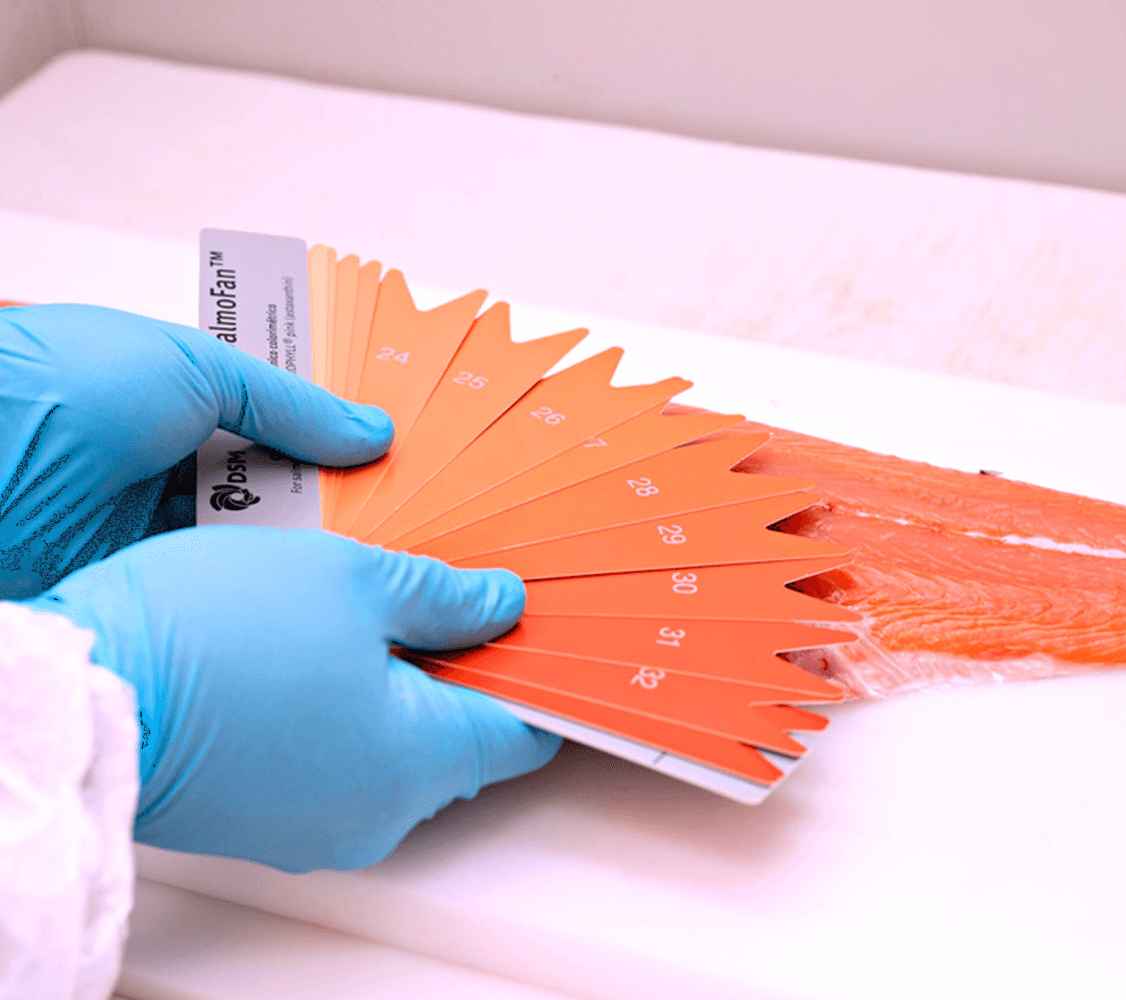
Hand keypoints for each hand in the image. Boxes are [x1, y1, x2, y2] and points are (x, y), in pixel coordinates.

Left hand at [0, 304, 393, 598]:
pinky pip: (213, 577)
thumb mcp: (192, 366)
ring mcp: (147, 518)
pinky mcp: (135, 574)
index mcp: (172, 390)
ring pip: (249, 530)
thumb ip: (288, 402)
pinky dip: (256, 579)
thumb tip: (372, 430)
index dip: (331, 430)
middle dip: (330, 488)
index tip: (395, 451)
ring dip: (299, 536)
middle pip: (271, 475)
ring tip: (374, 544)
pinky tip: (311, 581)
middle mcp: (164, 454)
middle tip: (402, 506)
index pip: (274, 413)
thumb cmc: (56, 385)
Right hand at [24, 525, 559, 871]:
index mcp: (418, 764)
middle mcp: (376, 813)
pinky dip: (340, 704)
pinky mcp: (263, 813)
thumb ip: (442, 597)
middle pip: (457, 735)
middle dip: (461, 660)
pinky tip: (315, 644)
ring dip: (393, 676)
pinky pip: (333, 756)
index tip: (542, 624)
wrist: (78, 694)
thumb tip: (501, 605)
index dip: (538, 670)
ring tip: (371, 601)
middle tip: (449, 586)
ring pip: (391, 743)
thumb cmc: (213, 635)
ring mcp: (315, 823)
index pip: (523, 731)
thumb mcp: (352, 580)